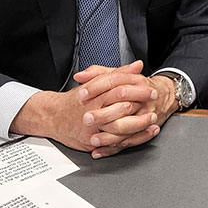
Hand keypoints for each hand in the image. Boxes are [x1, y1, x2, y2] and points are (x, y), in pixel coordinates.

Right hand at [9, 61, 155, 152]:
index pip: (118, 85)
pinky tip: (144, 134)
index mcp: (94, 93)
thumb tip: (136, 66)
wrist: (53, 117)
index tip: (149, 85)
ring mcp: (94, 127)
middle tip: (154, 98)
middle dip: (140, 102)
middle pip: (121, 105)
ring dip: (139, 123)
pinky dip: (133, 138)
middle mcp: (94, 110)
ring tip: (153, 118)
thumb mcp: (94, 82)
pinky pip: (116, 142)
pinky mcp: (93, 141)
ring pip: (120, 126)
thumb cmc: (75, 100)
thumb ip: (117, 73)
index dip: (135, 85)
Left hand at [76, 64, 177, 157]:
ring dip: (109, 135)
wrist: (163, 95)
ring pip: (127, 127)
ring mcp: (144, 115)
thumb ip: (98, 73)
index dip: (96, 87)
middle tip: (86, 118)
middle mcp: (140, 98)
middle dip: (103, 114)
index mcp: (134, 81)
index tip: (82, 94)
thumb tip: (80, 76)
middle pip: (122, 106)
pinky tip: (99, 151)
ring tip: (93, 139)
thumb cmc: (138, 86)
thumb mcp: (120, 75)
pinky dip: (112, 149)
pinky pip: (128, 141)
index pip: (114, 81)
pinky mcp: (144, 130)